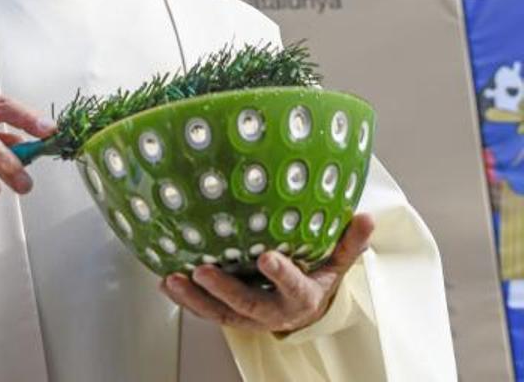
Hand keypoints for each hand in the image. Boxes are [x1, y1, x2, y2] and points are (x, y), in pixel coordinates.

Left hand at [159, 213, 374, 332]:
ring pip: (220, 313)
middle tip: (203, 271)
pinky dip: (185, 300)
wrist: (302, 311)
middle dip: (224, 290)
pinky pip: (204, 311)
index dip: (280, 274)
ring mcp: (248, 317)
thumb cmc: (315, 279)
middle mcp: (273, 311)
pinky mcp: (228, 316)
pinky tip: (166, 282)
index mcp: (302, 296)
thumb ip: (349, 242)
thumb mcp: (336, 262)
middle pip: (248, 305)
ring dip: (195, 298)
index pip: (293, 286)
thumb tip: (366, 217)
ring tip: (173, 280)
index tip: (267, 258)